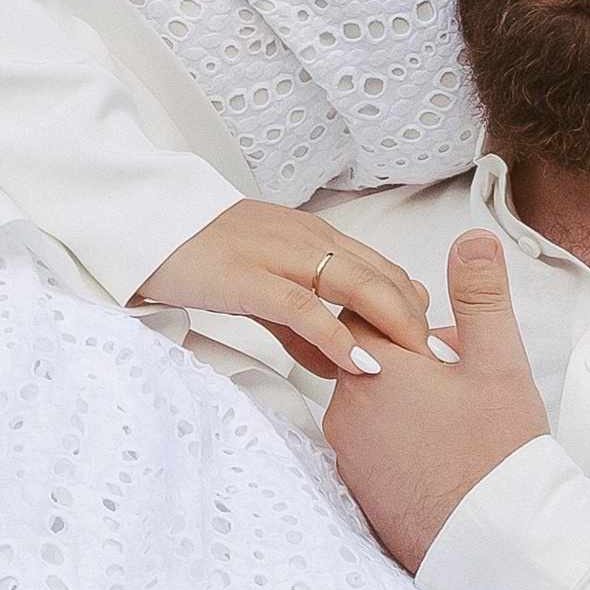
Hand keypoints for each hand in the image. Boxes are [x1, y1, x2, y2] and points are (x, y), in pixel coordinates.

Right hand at [133, 201, 434, 377]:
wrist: (146, 225)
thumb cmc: (201, 255)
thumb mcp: (262, 290)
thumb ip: (302, 326)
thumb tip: (338, 364)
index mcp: (314, 237)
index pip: (384, 270)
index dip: (417, 307)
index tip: (439, 345)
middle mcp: (308, 240)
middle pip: (383, 278)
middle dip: (419, 321)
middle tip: (443, 362)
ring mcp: (282, 255)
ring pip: (357, 287)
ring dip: (394, 327)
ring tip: (419, 364)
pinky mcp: (253, 277)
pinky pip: (307, 307)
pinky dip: (339, 336)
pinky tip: (360, 364)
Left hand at [323, 229, 550, 565]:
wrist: (495, 542)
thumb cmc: (497, 455)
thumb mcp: (499, 364)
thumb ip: (481, 297)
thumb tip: (473, 240)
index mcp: (375, 371)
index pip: (363, 314)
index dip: (404, 318)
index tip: (441, 339)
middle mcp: (346, 411)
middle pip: (366, 360)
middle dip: (406, 362)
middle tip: (459, 384)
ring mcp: (348, 455)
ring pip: (367, 405)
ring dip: (401, 402)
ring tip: (455, 422)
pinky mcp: (357, 490)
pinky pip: (370, 447)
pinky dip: (397, 442)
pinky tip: (439, 455)